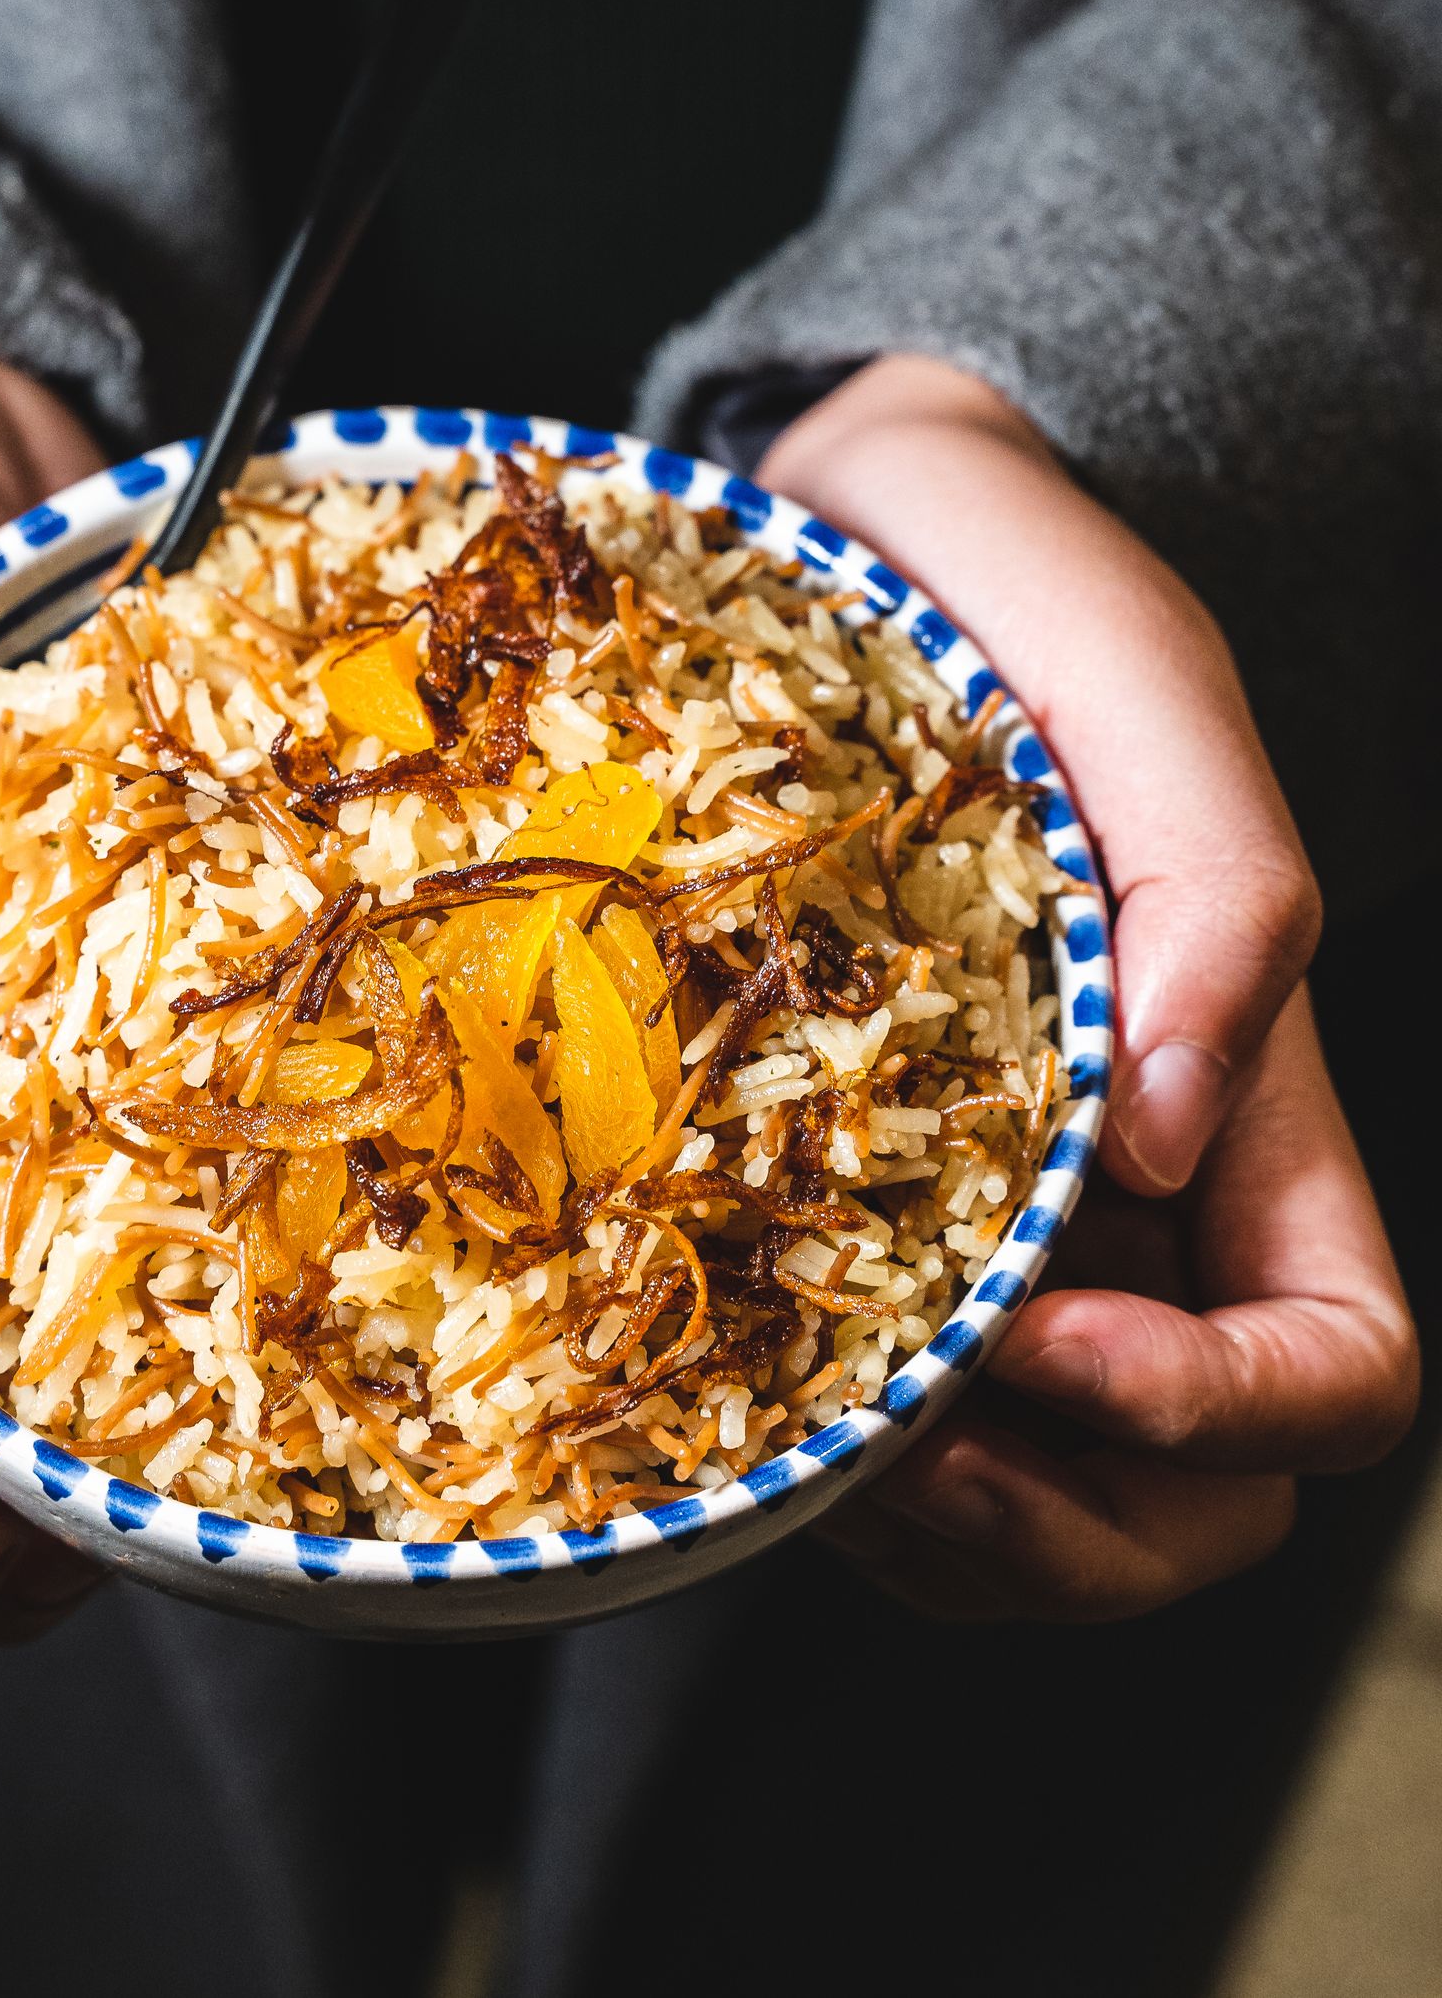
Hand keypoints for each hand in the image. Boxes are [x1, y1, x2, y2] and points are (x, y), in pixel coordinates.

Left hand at [758, 356, 1416, 1619]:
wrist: (849, 539)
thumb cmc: (1016, 593)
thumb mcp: (1143, 688)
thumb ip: (1222, 897)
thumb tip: (1165, 1150)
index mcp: (1243, 1117)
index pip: (1333, 1371)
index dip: (1217, 1414)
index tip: (1040, 1334)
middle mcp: (1129, 1214)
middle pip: (1189, 1505)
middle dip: (1061, 1527)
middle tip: (896, 1443)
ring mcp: (989, 1229)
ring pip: (1027, 1503)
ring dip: (931, 1531)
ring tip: (801, 1434)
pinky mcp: (848, 1208)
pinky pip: (872, 1421)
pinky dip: (822, 1462)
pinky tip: (736, 1384)